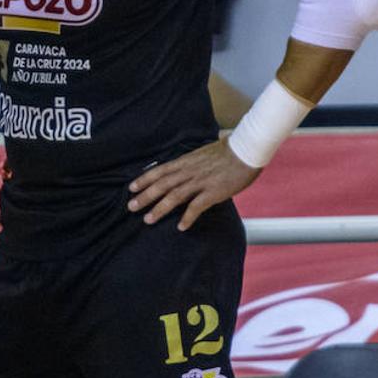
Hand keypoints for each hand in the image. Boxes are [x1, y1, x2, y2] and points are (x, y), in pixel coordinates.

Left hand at [127, 139, 259, 229]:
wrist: (246, 150)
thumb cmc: (228, 151)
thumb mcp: (202, 154)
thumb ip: (191, 164)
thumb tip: (183, 170)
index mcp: (185, 161)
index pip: (160, 171)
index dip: (144, 179)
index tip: (131, 188)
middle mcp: (189, 171)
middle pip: (161, 185)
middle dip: (145, 196)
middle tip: (131, 207)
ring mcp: (200, 182)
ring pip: (174, 196)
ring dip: (159, 208)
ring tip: (148, 220)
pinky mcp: (213, 192)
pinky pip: (197, 206)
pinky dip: (187, 217)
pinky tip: (181, 226)